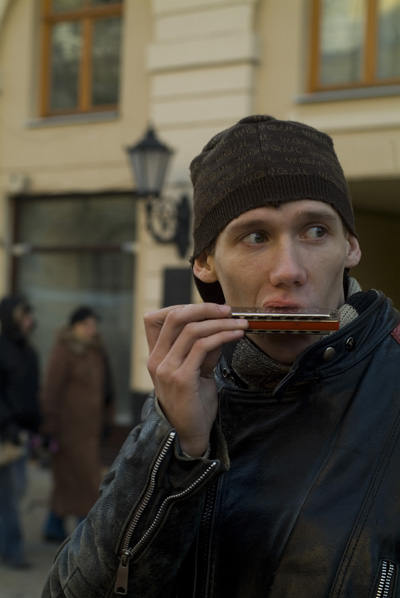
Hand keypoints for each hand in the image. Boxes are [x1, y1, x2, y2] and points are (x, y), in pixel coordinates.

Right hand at [144, 303, 247, 456]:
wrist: (189, 435)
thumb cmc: (194, 402)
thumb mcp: (196, 370)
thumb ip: (202, 349)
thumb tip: (220, 327)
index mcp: (156, 355)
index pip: (160, 317)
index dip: (185, 308)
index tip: (210, 310)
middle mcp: (157, 359)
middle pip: (176, 317)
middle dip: (205, 308)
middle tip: (228, 309)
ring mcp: (167, 368)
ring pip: (193, 330)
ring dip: (221, 323)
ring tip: (240, 323)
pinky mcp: (181, 378)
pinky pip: (203, 346)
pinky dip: (223, 336)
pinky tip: (236, 335)